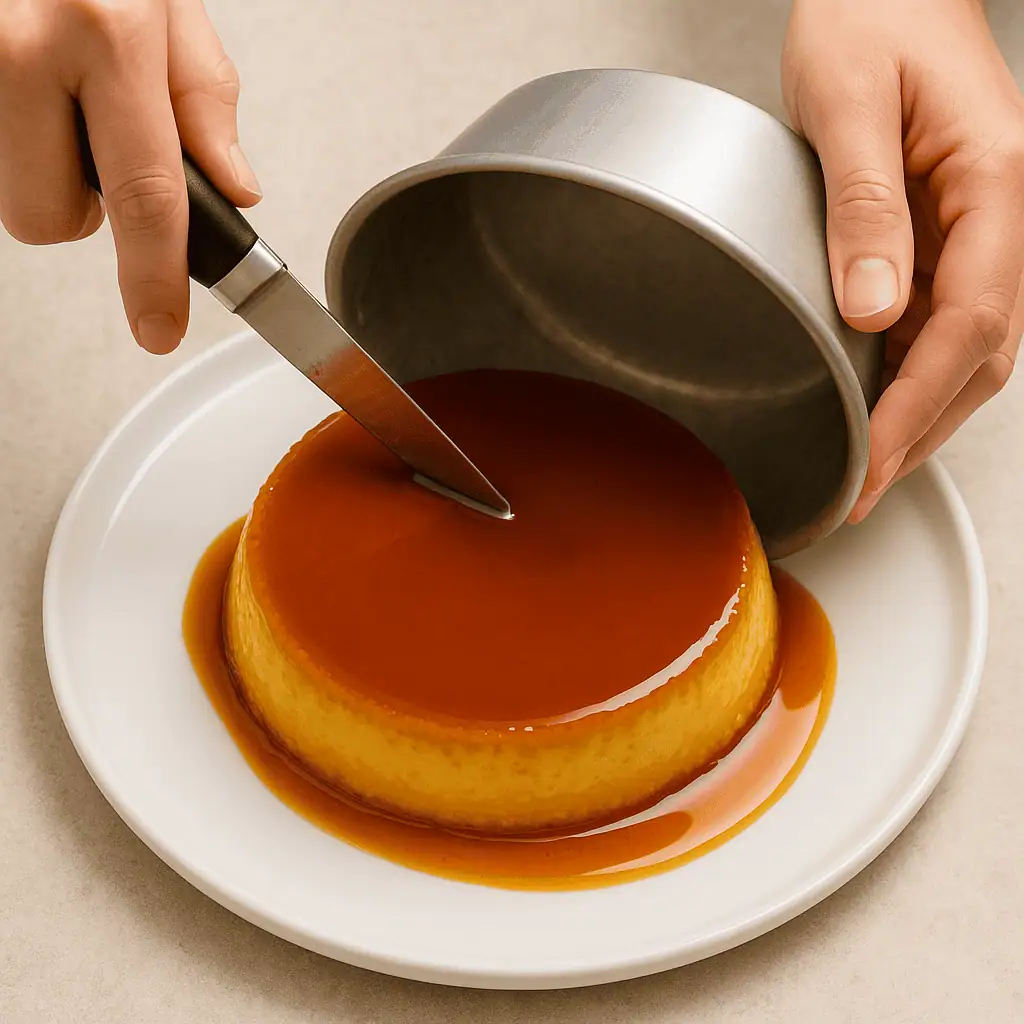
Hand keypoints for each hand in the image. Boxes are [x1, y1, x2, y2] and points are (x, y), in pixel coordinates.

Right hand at [0, 0, 260, 353]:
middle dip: (84, 209)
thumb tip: (234, 188)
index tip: (159, 327)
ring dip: (42, 173)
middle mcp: (22, 48)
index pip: (146, 194)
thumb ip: (202, 100)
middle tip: (94, 142)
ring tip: (55, 100)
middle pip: (51, 218)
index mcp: (103, 30)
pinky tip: (27, 93)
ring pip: (11, 195)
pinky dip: (14, 145)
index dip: (155, 277)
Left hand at [783, 0, 1023, 520]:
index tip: (871, 463)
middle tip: (860, 490)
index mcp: (994, 185)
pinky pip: (942, 322)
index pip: (969, 325)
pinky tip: (870, 405)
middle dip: (920, 431)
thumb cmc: (872, 17)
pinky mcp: (950, 236)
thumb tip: (872, 311)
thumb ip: (864, 206)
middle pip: (981, 356)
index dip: (917, 407)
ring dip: (919, 414)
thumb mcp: (849, 101)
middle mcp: (1001, 218)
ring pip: (967, 349)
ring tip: (863, 468)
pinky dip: (909, 375)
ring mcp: (980, 231)